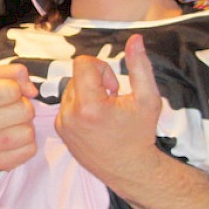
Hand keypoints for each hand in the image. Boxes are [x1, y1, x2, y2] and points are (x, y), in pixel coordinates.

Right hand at [0, 62, 38, 171]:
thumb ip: (14, 72)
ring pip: (29, 132)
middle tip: (10, 112)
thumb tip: (33, 91)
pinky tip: (12, 141)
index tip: (6, 94)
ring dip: (25, 127)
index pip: (13, 89)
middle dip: (23, 108)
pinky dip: (26, 144)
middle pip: (26, 110)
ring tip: (11, 126)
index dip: (15, 89)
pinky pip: (30, 150)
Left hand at [56, 34, 161, 185]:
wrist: (130, 169)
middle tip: (113, 100)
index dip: (102, 69)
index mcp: (90, 105)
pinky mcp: (61, 131)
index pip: (83, 63)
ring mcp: (63, 125)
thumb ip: (140, 66)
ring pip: (70, 89)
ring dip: (88, 94)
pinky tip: (96, 121)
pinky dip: (80, 107)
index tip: (114, 87)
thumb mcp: (148, 98)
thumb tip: (135, 39)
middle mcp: (70, 115)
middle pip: (76, 75)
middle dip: (96, 81)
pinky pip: (66, 105)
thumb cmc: (141, 134)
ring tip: (105, 112)